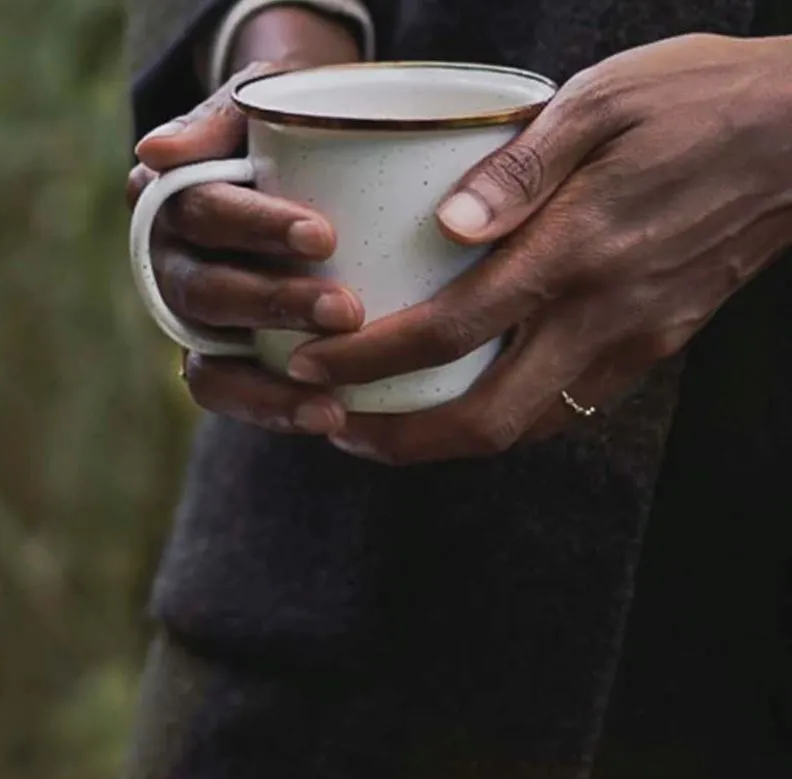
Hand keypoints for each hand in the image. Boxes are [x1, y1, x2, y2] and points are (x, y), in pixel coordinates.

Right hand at [132, 13, 365, 437]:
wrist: (296, 157)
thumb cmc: (282, 125)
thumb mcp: (259, 96)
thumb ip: (219, 115)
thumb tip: (154, 152)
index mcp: (165, 195)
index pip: (204, 211)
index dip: (257, 228)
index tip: (323, 237)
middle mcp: (165, 263)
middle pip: (207, 291)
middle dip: (275, 304)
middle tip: (348, 311)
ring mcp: (188, 321)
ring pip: (209, 362)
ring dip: (270, 383)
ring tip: (333, 401)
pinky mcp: (213, 361)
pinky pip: (227, 396)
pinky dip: (273, 410)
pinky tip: (328, 416)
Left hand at [281, 33, 791, 463]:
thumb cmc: (701, 100)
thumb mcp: (603, 100)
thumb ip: (518, 167)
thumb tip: (446, 226)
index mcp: (575, 252)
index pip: (448, 331)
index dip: (368, 361)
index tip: (313, 364)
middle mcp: (600, 317)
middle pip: (481, 421)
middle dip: (397, 442)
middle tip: (336, 429)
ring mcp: (629, 345)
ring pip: (521, 430)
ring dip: (442, 443)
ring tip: (382, 426)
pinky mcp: (650, 351)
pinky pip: (560, 410)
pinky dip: (498, 419)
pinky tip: (460, 400)